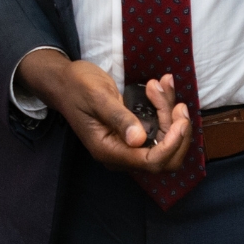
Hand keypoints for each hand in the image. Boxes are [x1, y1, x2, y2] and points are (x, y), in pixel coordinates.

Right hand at [15, 50, 193, 173]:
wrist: (64, 82)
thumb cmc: (77, 87)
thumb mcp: (98, 97)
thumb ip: (119, 118)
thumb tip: (138, 139)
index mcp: (109, 150)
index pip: (152, 161)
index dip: (172, 144)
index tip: (180, 119)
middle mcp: (121, 153)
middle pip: (164, 157)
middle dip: (177, 132)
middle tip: (177, 104)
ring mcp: (127, 144)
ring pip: (164, 140)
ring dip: (170, 113)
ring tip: (161, 84)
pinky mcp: (133, 133)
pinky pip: (158, 128)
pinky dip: (164, 108)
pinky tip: (159, 87)